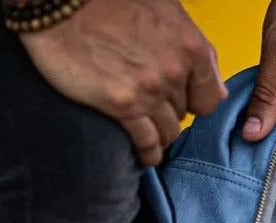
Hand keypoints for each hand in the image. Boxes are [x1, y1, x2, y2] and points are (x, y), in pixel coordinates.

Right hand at [20, 0, 225, 165]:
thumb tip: (218, 88)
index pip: (209, 99)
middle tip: (152, 107)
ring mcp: (149, 91)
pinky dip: (148, 153)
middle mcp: (174, 72)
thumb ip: (194, 48)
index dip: (194, 102)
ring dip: (160, 135)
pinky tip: (145, 154)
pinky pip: (147, 143)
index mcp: (190, 47)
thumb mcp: (165, 9)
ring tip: (148, 133)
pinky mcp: (122, 106)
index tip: (181, 101)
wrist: (57, 0)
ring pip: (168, 132)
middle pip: (184, 114)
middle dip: (170, 112)